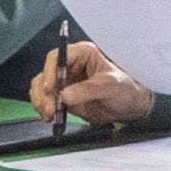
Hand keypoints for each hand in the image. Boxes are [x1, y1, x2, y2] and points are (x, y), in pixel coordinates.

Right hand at [31, 45, 151, 127]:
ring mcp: (65, 81)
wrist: (129, 108)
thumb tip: (65, 95)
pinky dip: (43, 107)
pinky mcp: (62, 95)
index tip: (49, 89)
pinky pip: (45, 98)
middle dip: (44, 92)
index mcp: (82, 54)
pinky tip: (50, 116)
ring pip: (41, 87)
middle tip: (50, 109)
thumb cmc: (124, 90)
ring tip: (50, 115)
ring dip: (41, 101)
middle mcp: (70, 65)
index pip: (57, 57)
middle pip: (45, 73)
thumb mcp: (110, 87)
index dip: (50, 72)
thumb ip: (88, 90)